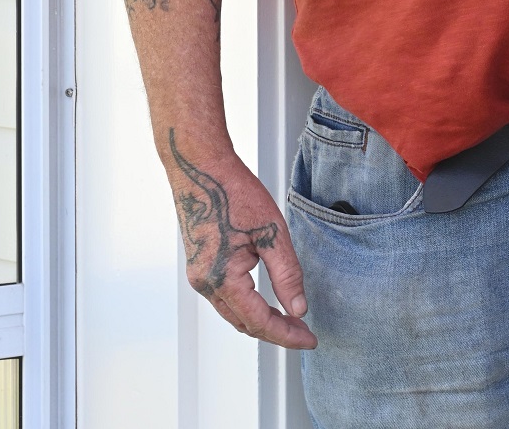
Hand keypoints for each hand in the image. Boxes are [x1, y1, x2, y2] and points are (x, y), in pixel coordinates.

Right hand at [167, 130, 316, 347]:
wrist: (200, 168)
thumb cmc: (233, 193)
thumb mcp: (271, 232)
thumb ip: (286, 274)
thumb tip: (298, 308)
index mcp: (222, 280)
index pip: (259, 322)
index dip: (286, 335)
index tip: (309, 339)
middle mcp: (205, 284)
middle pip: (244, 323)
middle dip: (276, 331)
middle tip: (304, 332)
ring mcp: (199, 276)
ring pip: (233, 312)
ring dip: (261, 319)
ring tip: (290, 317)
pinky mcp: (200, 265)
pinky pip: (225, 296)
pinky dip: (247, 304)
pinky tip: (264, 297)